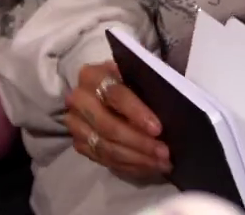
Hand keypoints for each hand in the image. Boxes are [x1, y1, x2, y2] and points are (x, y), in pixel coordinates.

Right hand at [66, 61, 170, 180]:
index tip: (157, 129)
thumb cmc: (127, 82)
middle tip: (164, 152)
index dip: (136, 112)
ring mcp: (75, 124)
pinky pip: (104, 160)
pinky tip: (148, 167)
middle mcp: (78, 99)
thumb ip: (147, 89)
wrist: (105, 93)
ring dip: (136, 158)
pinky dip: (129, 166)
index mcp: (93, 76)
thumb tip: (169, 111)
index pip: (115, 94)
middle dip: (139, 142)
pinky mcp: (79, 143)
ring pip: (105, 147)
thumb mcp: (135, 77)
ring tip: (161, 163)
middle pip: (107, 125)